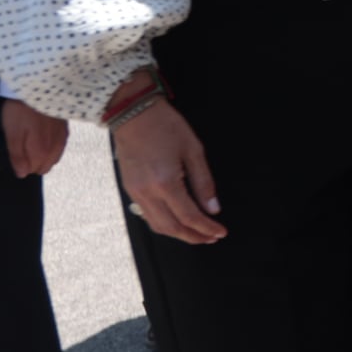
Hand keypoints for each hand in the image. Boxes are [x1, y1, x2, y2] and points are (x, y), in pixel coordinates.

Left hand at [0, 99, 67, 177]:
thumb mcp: (12, 134)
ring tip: (32, 141)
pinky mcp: (66, 129)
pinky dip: (52, 147)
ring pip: (54, 157)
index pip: (32, 170)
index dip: (21, 164)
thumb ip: (17, 156)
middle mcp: (56, 148)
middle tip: (22, 146)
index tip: (15, 151)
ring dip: (43, 155)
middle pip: (45, 166)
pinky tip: (45, 137)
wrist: (39, 88)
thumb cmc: (21, 111)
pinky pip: (60, 146)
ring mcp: (63, 138)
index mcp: (41, 152)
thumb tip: (22, 174)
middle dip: (33, 162)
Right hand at [113, 95, 225, 242]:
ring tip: (197, 233)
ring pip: (157, 225)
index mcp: (165, 182)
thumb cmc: (165, 126)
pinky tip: (177, 221)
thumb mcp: (194, 150)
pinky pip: (147, 215)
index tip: (221, 232)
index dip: (207, 228)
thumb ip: (204, 182)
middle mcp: (147, 192)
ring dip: (178, 234)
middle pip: (171, 227)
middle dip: (193, 237)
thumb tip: (213, 208)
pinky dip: (164, 223)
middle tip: (211, 238)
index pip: (190, 217)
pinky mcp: (130, 188)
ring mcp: (135, 192)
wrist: (133, 113)